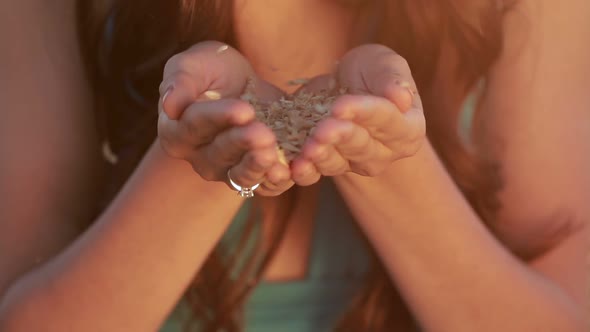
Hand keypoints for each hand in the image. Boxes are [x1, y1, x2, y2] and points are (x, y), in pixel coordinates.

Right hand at [157, 41, 293, 195]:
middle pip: (221, 154)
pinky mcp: (255, 176)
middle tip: (263, 132)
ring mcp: (228, 171)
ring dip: (258, 165)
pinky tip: (287, 171)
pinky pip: (264, 187)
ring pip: (242, 176)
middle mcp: (200, 158)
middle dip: (243, 143)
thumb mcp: (193, 64)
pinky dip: (276, 182)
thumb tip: (169, 104)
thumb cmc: (210, 71)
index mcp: (177, 132)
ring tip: (273, 151)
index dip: (219, 118)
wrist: (241, 83)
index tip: (243, 109)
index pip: (196, 126)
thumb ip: (180, 81)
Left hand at [290, 44, 425, 184]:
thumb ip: (393, 78)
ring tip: (309, 148)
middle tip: (322, 130)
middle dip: (341, 137)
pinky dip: (306, 171)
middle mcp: (385, 153)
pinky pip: (317, 173)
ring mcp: (356, 164)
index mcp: (407, 128)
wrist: (343, 85)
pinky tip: (296, 167)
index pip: (387, 121)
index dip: (364, 113)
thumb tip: (402, 97)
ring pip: (339, 163)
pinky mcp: (331, 167)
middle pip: (362, 146)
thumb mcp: (383, 64)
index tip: (341, 105)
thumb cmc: (370, 73)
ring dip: (322, 156)